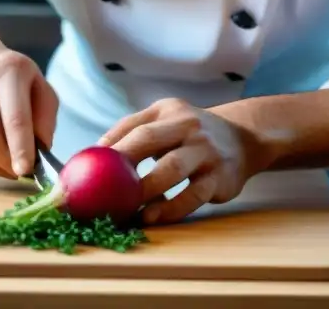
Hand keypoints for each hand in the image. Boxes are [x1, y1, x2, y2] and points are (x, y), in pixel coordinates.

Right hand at [0, 41, 58, 179]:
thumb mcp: (37, 84)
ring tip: (2, 161)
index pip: (15, 118)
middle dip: (5, 162)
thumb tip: (39, 153)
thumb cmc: (8, 77)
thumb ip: (45, 118)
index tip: (26, 172)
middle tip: (17, 172)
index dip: (21, 149)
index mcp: (9, 69)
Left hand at [98, 98, 265, 224]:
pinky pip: (193, 194)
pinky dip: (170, 208)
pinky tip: (152, 217)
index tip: (85, 165)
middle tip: (99, 186)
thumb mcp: (166, 123)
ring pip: (172, 168)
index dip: (107, 144)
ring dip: (146, 189)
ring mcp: (205, 149)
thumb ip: (134, 135)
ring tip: (126, 208)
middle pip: (148, 138)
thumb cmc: (190, 136)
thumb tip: (92, 158)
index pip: (131, 124)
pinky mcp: (219, 175)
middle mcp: (187, 124)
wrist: (243, 139)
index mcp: (166, 110)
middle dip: (121, 162)